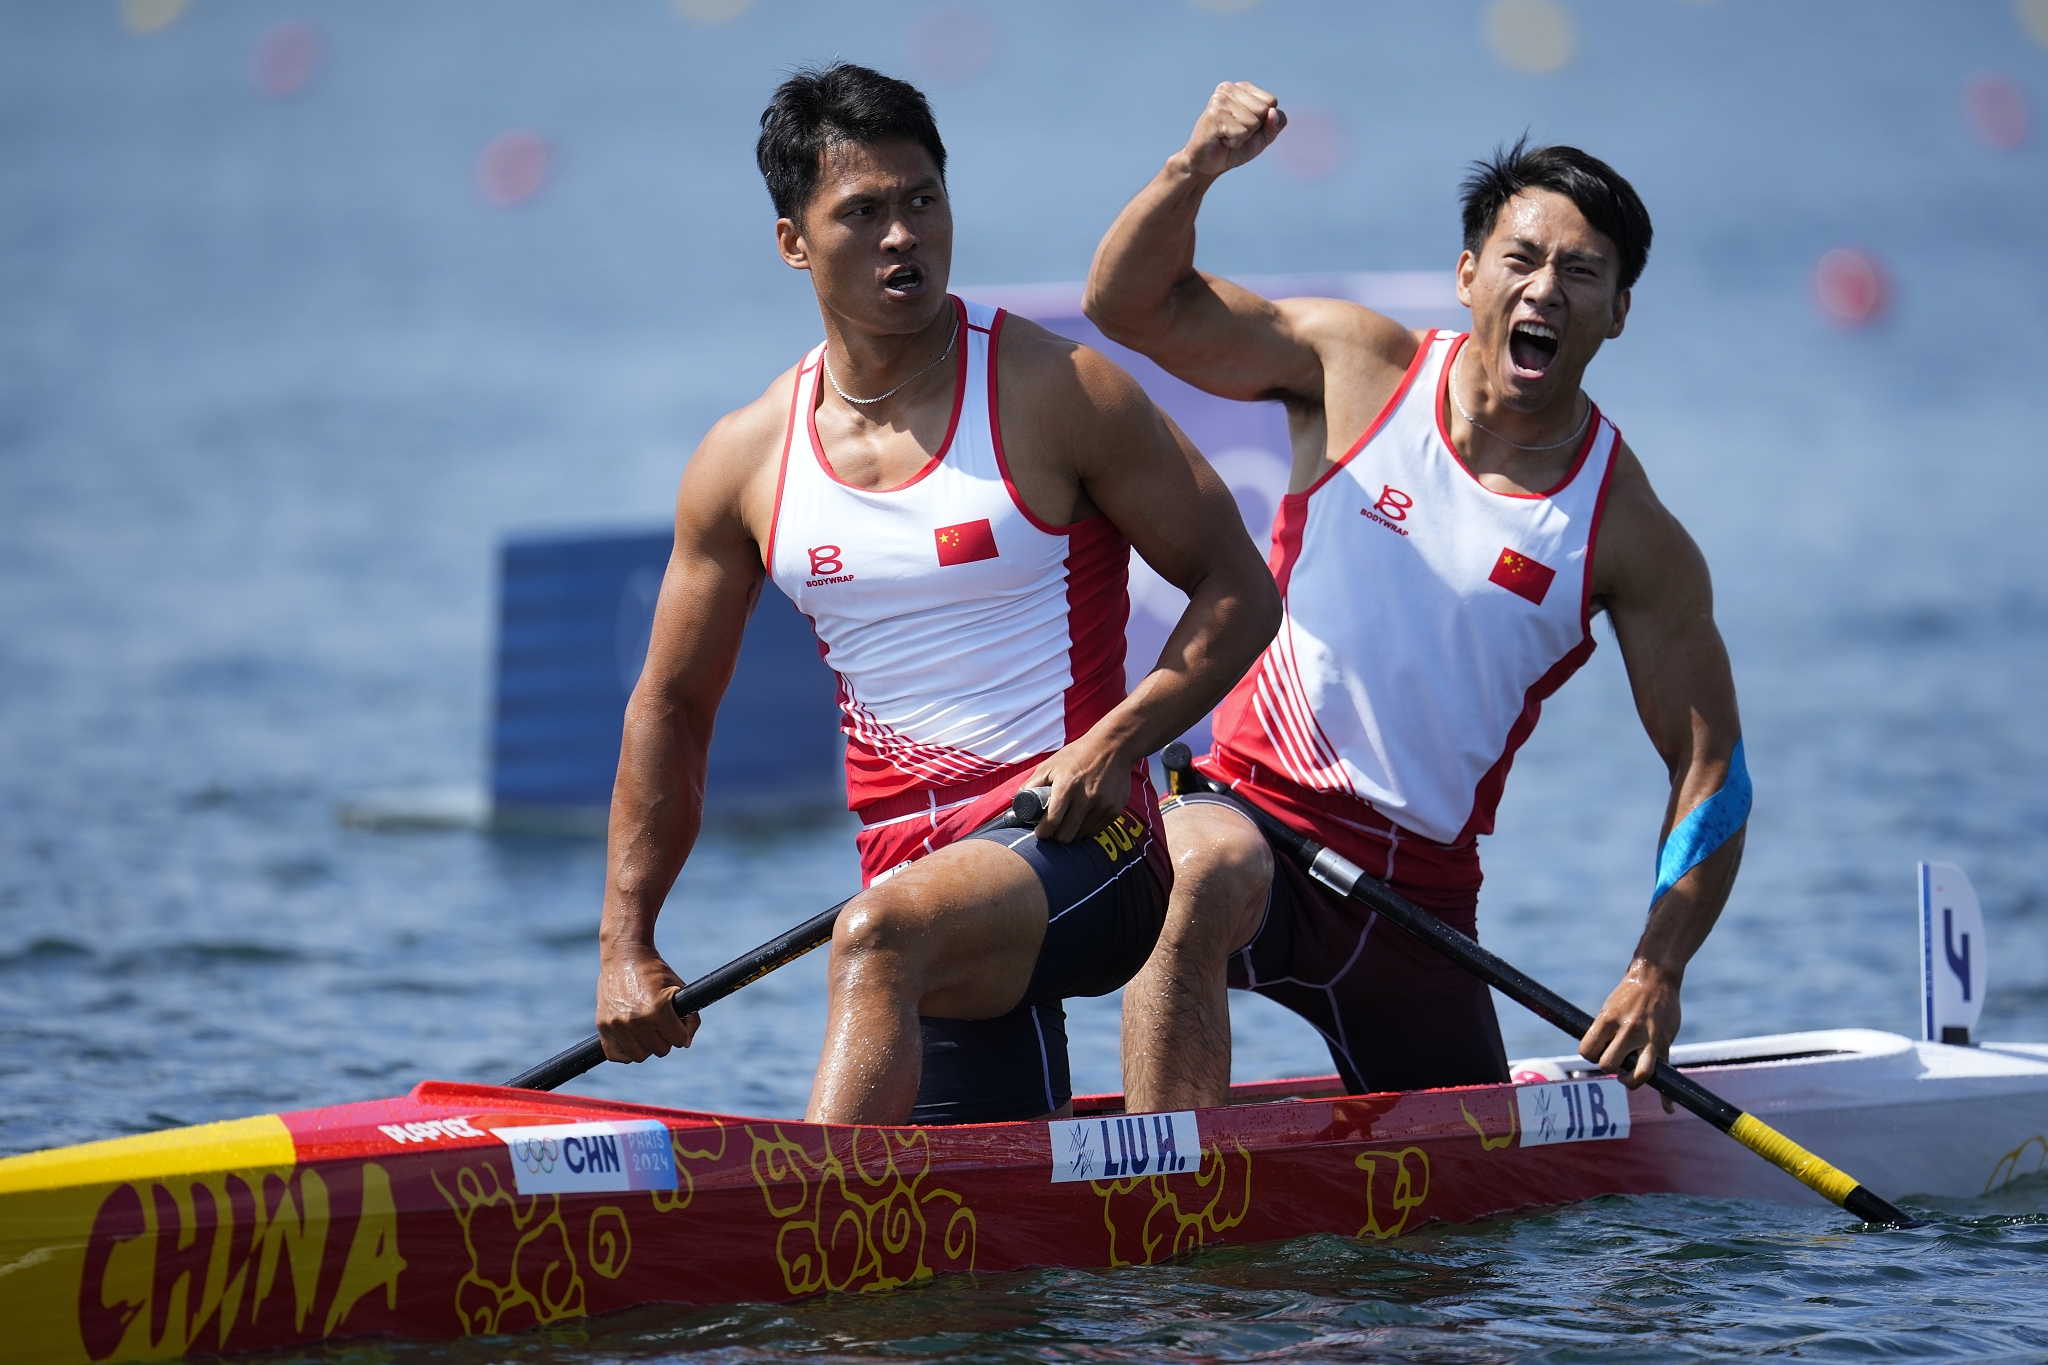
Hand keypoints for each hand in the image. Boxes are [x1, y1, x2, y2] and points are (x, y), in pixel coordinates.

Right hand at [596, 945, 701, 1062]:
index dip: (682, 1032)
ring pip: (640, 1056)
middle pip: (661, 1050)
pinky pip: (616, 1055)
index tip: (678, 1026)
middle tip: (661, 1026)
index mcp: (657, 1010)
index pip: (679, 1040)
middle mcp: (635, 1020)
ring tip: (647, 1032)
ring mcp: (616, 1024)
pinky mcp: (602, 1026)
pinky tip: (631, 1039)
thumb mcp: (679, 989)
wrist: (625, 956)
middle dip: (666, 1039)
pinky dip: (626, 1052)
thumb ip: (690, 1016)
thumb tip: (686, 1042)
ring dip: (647, 1047)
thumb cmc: (655, 972)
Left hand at [1025, 731, 1136, 844]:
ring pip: (1081, 835)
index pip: (1051, 822)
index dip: (1042, 832)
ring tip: (1070, 819)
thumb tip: (1017, 805)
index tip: (1040, 832)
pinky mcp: (1115, 810)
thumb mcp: (1051, 765)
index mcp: (1067, 786)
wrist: (1113, 746)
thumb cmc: (1077, 755)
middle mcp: (1086, 798)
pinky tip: (1085, 815)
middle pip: (1066, 836)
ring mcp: (1103, 805)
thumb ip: (1032, 784)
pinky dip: (1087, 827)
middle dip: (1057, 835)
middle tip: (1054, 828)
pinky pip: (1096, 830)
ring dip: (1073, 831)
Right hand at [1179, 81, 1285, 178]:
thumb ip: (1277, 123)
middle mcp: (1229, 88)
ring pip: (1253, 121)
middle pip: (1263, 110)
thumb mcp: (1264, 136)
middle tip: (1234, 132)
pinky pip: (1241, 132)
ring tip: (1227, 136)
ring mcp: (1220, 100)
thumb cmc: (1235, 147)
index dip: (1263, 121)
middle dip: (1253, 128)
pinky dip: (1235, 142)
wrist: (1208, 165)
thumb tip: (1273, 112)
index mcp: (1242, 88)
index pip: (1271, 101)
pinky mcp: (1214, 114)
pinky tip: (1221, 140)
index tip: (1245, 126)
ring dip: (1243, 137)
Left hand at [1578, 957, 1680, 1089]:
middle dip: (1609, 1066)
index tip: (1596, 1050)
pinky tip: (1667, 1108)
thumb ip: (1602, 1033)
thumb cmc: (1627, 996)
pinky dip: (1666, 1095)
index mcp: (1607, 1020)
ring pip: (1638, 1075)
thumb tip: (1593, 1055)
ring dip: (1630, 1081)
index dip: (1590, 1055)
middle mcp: (1627, 1030)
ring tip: (1627, 1077)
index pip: (1587, 1052)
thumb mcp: (1608, 1009)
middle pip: (1609, 1065)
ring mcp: (1647, 1039)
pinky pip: (1665, 1074)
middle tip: (1615, 1059)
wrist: (1656, 979)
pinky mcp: (1664, 1045)